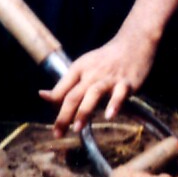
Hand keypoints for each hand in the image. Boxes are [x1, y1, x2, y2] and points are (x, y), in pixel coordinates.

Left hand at [39, 30, 154, 132]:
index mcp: (79, 69)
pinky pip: (120, 94)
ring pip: (94, 94)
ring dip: (84, 111)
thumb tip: (43, 96)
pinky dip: (114, 104)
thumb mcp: (83, 67)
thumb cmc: (106, 59)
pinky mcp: (127, 82)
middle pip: (74, 95)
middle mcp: (92, 73)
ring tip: (77, 128)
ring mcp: (109, 78)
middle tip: (58, 134)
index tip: (54, 128)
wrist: (134, 42)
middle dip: (64, 116)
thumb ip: (65, 84)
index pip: (61, 90)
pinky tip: (109, 116)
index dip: (54, 108)